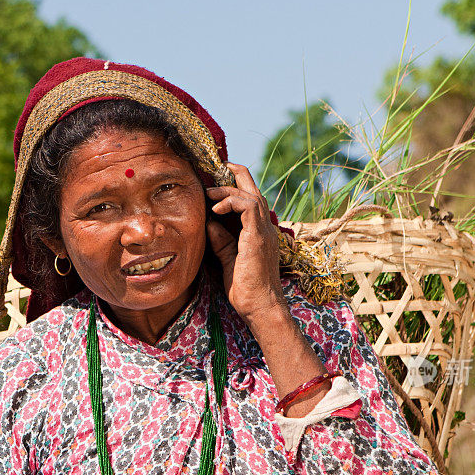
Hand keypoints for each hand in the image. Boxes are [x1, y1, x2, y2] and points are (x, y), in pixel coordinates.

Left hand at [206, 162, 286, 324]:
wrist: (260, 306)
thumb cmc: (245, 289)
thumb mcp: (229, 260)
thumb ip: (222, 241)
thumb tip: (210, 223)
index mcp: (258, 232)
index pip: (250, 200)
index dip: (234, 187)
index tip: (214, 185)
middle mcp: (264, 228)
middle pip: (254, 189)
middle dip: (236, 174)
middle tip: (217, 168)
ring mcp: (264, 231)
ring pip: (251, 194)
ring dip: (228, 188)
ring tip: (209, 192)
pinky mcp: (258, 236)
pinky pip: (248, 205)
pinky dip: (231, 201)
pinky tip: (215, 209)